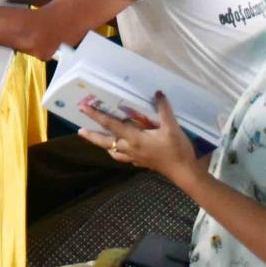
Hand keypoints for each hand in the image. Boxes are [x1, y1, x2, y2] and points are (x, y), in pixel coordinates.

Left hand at [78, 92, 200, 182]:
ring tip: (98, 140)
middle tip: (80, 131)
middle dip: (92, 136)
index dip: (96, 116)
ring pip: (114, 152)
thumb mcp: (172, 127)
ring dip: (104, 146)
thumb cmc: (177, 150)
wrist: (185, 173)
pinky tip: (121, 151)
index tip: (83, 108)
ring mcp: (135, 158)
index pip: (111, 125)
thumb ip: (164, 110)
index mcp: (134, 139)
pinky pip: (124, 158)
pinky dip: (118, 153)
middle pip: (106, 142)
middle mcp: (130, 149)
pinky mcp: (142, 163)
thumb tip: (157, 93)